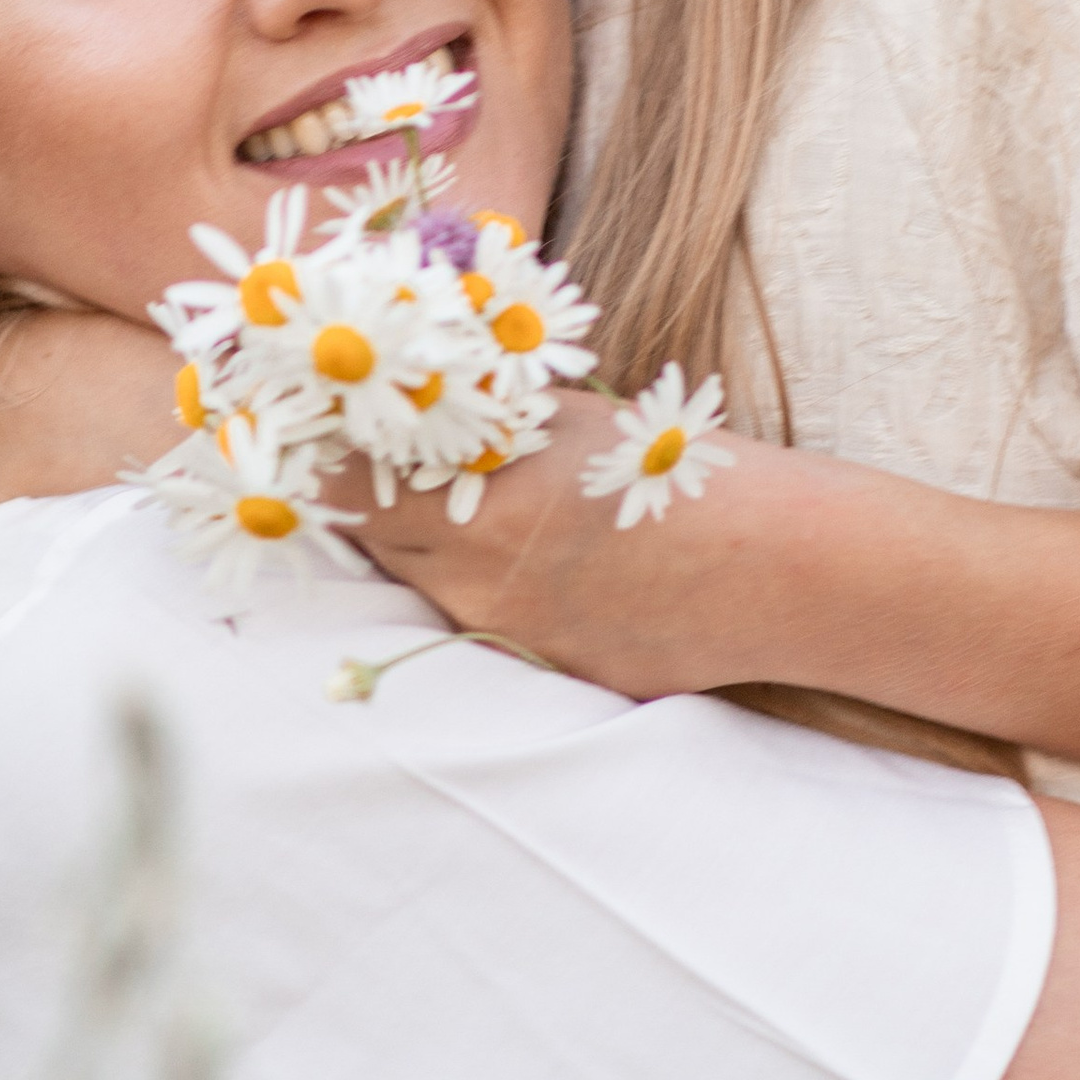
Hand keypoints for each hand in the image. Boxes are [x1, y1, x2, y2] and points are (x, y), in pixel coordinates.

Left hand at [342, 387, 789, 698]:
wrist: (775, 568)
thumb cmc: (674, 471)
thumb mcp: (568, 424)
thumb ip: (480, 426)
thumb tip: (407, 407)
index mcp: (475, 499)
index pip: (342, 484)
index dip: (315, 455)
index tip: (304, 428)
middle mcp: (474, 577)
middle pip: (368, 540)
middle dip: (365, 497)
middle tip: (372, 457)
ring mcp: (505, 634)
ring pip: (422, 584)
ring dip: (425, 545)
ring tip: (470, 503)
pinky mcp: (539, 672)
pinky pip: (480, 626)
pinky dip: (485, 591)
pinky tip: (539, 563)